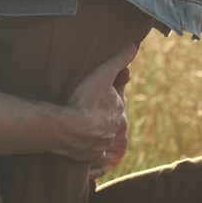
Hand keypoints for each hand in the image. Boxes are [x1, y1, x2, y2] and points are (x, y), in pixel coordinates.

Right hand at [52, 42, 140, 166]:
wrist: (67, 129)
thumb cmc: (84, 99)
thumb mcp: (103, 74)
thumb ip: (119, 60)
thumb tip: (134, 46)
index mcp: (117, 108)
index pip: (116, 99)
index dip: (108, 94)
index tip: (99, 92)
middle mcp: (113, 127)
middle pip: (109, 118)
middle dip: (102, 114)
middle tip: (89, 108)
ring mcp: (101, 143)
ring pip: (101, 136)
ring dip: (95, 132)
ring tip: (82, 126)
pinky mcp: (89, 156)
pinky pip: (91, 154)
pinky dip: (88, 151)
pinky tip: (81, 148)